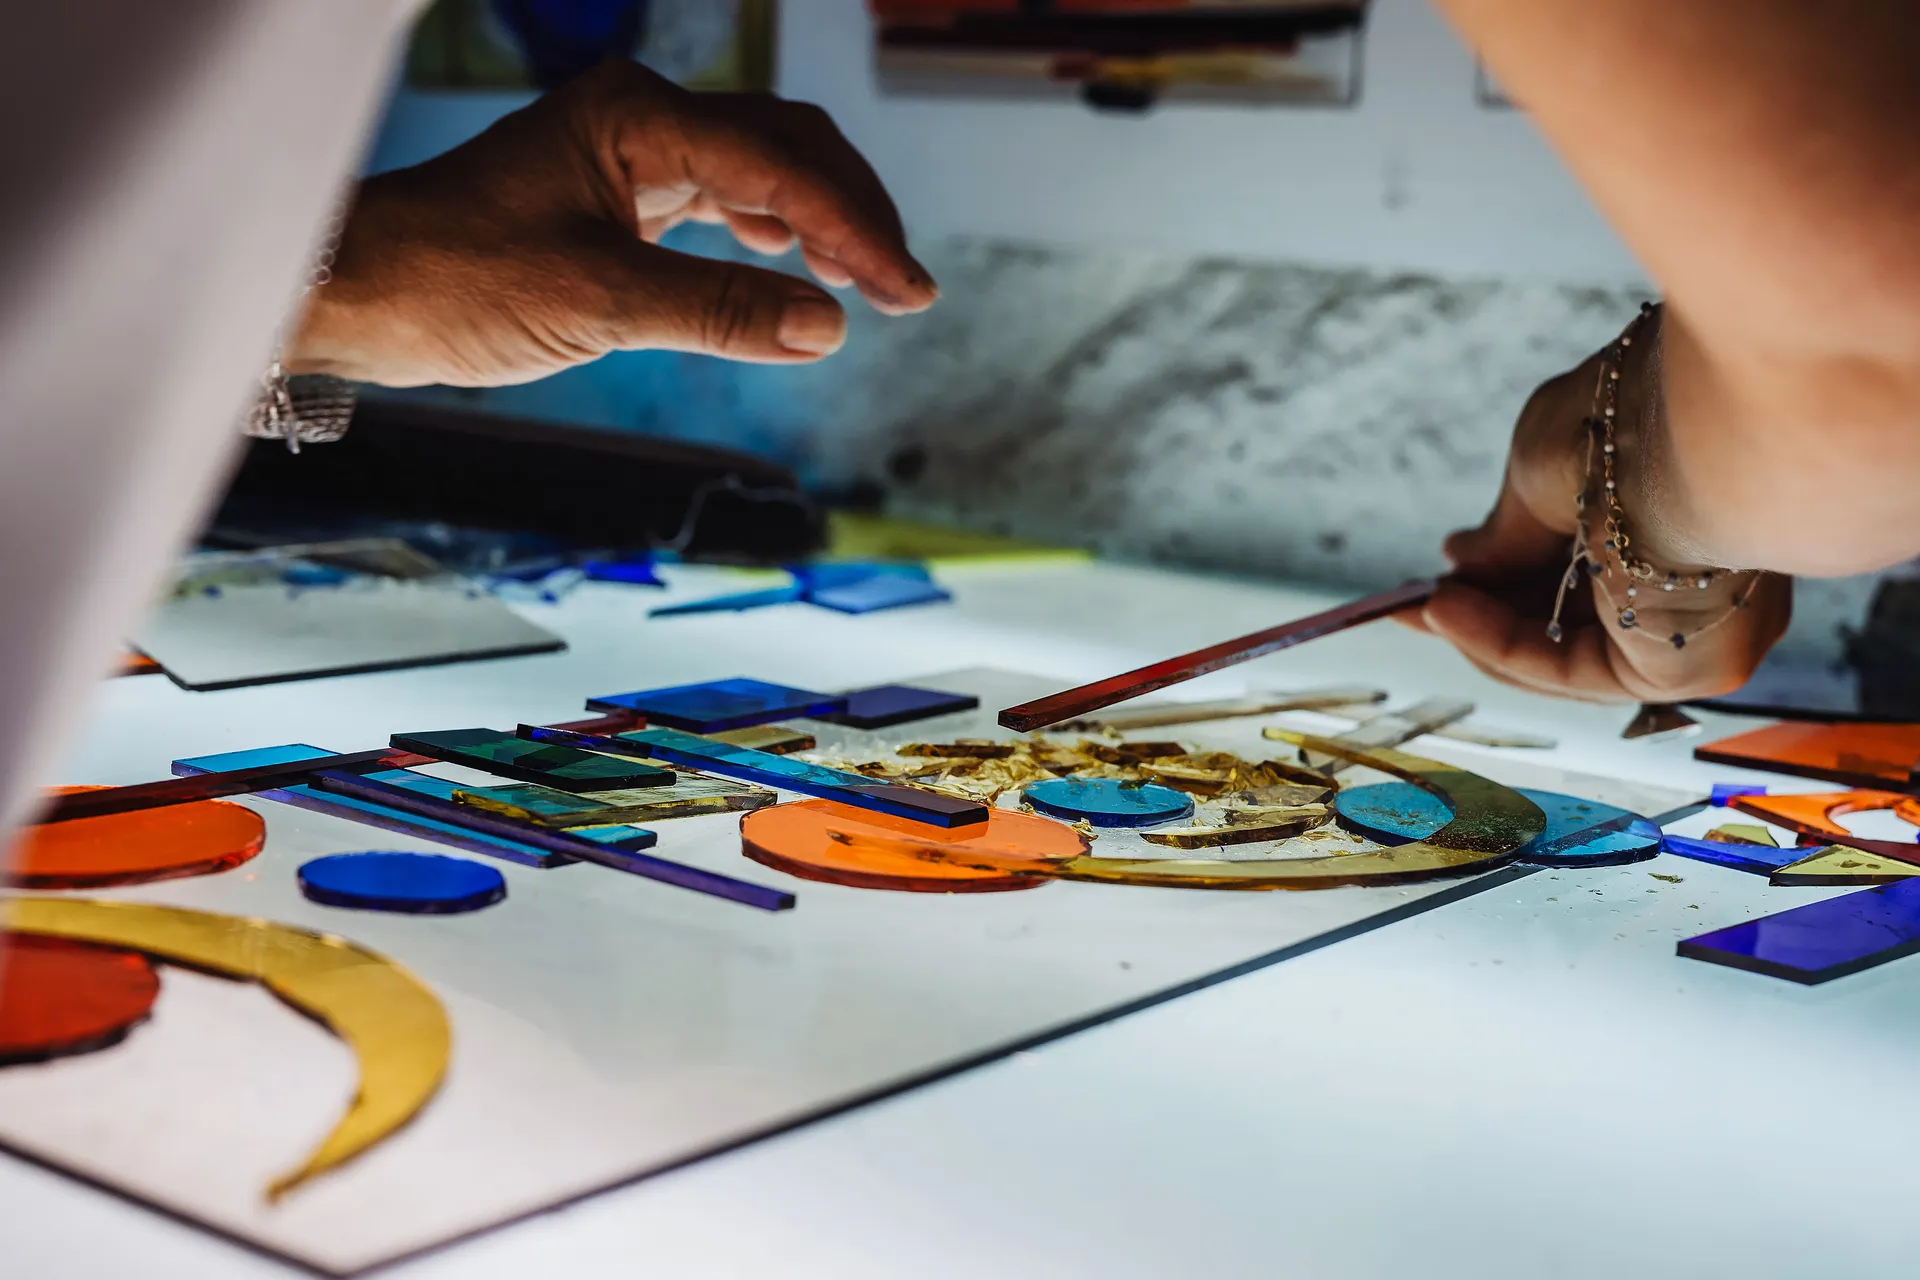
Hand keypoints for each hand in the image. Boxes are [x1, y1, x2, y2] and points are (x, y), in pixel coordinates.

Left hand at [287, 62, 936, 386]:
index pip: (780, 163)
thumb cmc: (455, 283)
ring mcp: (632, 153)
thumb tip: (828, 327)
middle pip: (788, 147)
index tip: (907, 290)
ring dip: (822, 225)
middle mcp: (641, 120)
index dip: (854, 228)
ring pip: (763, 170)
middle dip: (854, 216)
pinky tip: (793, 265)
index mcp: (636, 117)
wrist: (361, 293)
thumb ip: (718, 312)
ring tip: (869, 284)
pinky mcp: (621, 194)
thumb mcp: (597, 304)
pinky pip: (724, 198)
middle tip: (908, 291)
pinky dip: (773, 234)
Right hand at [1401, 352, 1790, 701]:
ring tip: (1421, 607)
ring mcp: (1694, 626)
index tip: (1444, 570)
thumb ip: (1507, 529)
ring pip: (1566, 651)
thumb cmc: (1628, 422)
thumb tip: (1460, 560)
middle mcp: (1692, 576)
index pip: (1579, 563)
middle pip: (1569, 615)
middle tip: (1416, 603)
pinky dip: (1498, 646)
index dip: (1505, 573)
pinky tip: (1442, 613)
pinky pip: (1574, 670)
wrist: (1694, 433)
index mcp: (1672, 514)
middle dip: (1485, 611)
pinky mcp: (1688, 667)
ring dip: (1481, 631)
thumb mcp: (1540, 469)